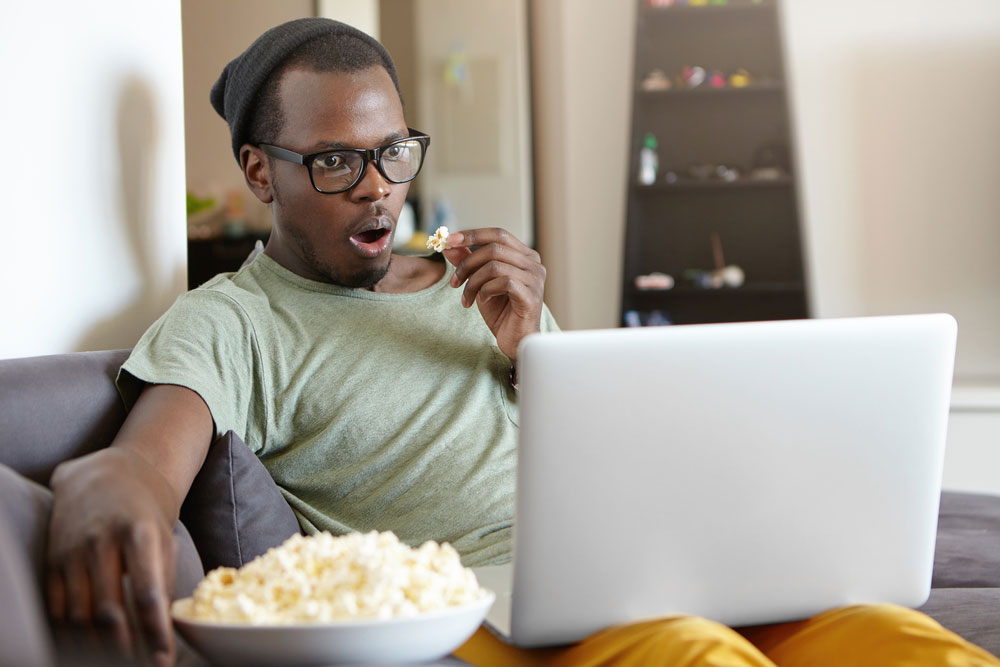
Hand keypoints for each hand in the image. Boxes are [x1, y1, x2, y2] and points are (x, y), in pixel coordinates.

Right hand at [47, 448, 179, 665]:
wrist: (106, 473)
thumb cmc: (144, 511)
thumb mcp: (164, 537)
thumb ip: (163, 579)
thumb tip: (165, 627)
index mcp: (140, 534)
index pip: (148, 594)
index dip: (155, 633)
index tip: (164, 660)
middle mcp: (102, 542)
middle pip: (109, 611)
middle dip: (124, 649)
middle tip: (139, 666)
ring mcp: (72, 550)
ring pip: (80, 614)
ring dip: (97, 646)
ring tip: (117, 659)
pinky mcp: (52, 558)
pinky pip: (58, 606)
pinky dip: (72, 631)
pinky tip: (88, 642)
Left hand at [442, 227, 545, 359]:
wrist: (514, 341)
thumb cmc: (502, 312)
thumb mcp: (480, 283)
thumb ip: (469, 262)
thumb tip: (449, 245)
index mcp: (524, 256)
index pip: (498, 234)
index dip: (473, 234)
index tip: (450, 240)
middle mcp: (534, 264)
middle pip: (494, 248)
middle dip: (467, 263)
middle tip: (454, 282)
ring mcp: (535, 279)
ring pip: (495, 266)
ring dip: (473, 282)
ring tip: (466, 298)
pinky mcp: (531, 296)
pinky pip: (503, 282)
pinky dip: (486, 291)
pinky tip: (483, 301)